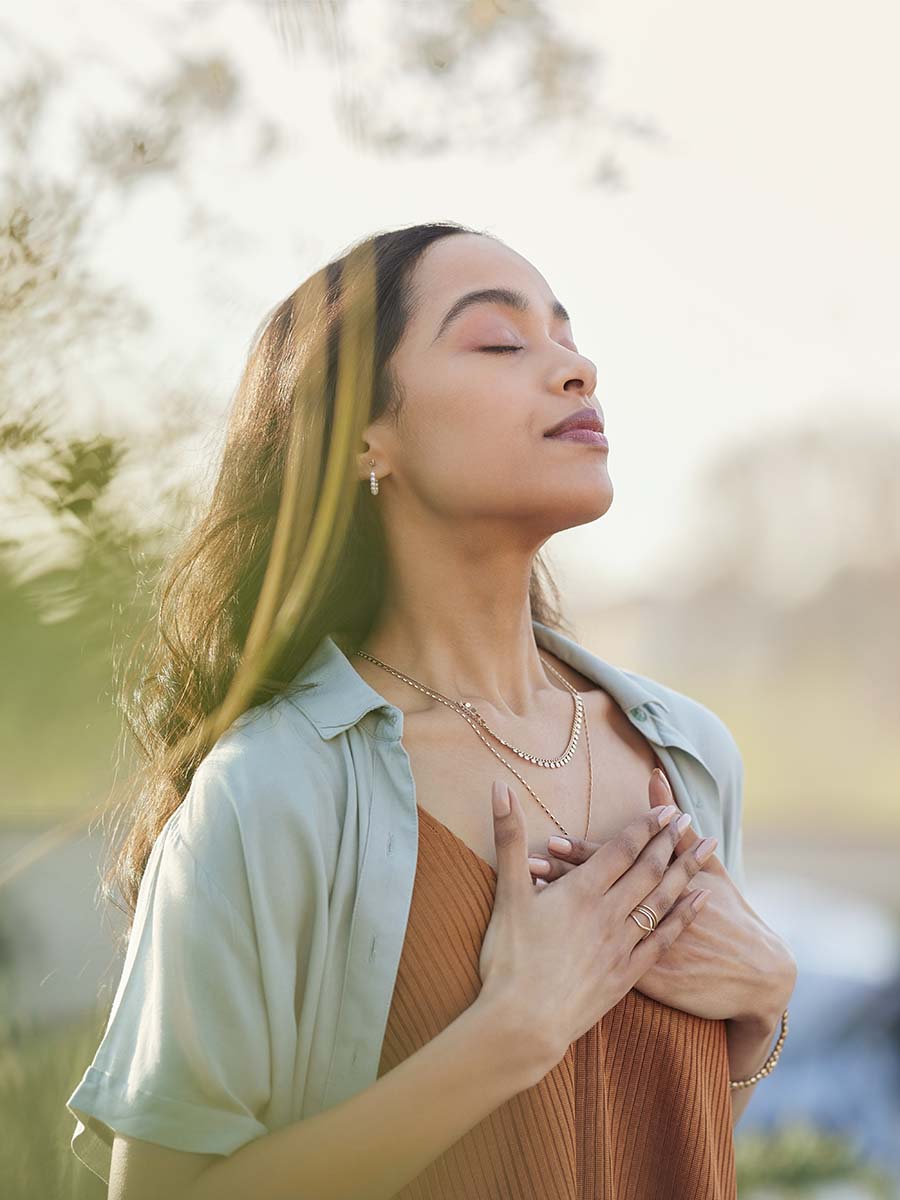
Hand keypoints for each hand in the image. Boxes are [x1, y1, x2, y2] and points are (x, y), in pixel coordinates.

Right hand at [479, 779, 710, 1074]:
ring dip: (686, 871)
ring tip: (707, 849)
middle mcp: (608, 914)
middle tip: (689, 819)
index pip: (620, 850)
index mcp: (580, 891)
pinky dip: (685, 916)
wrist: (524, 1024)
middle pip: (648, 870)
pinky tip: (701, 902)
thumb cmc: (509, 959)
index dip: (644, 826)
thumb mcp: (506, 893)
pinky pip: (664, 939)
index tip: (666, 808)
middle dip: (670, 841)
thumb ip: (508, 838)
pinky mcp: (627, 975)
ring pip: (662, 900)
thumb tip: (499, 786)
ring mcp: (621, 945)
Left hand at [529, 769, 797, 1024]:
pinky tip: (548, 943)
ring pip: (593, 926)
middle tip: (529, 864)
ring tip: (531, 897)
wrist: (755, 976)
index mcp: (661, 886)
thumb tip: (655, 777)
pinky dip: (576, 949)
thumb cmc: (731, 916)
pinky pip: (602, 963)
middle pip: (599, 893)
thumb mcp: (709, 869)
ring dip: (561, 912)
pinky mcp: (643, 980)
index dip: (583, 853)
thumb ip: (676, 828)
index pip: (615, 864)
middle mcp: (648, 915)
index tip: (553, 840)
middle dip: (563, 878)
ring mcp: (644, 949)